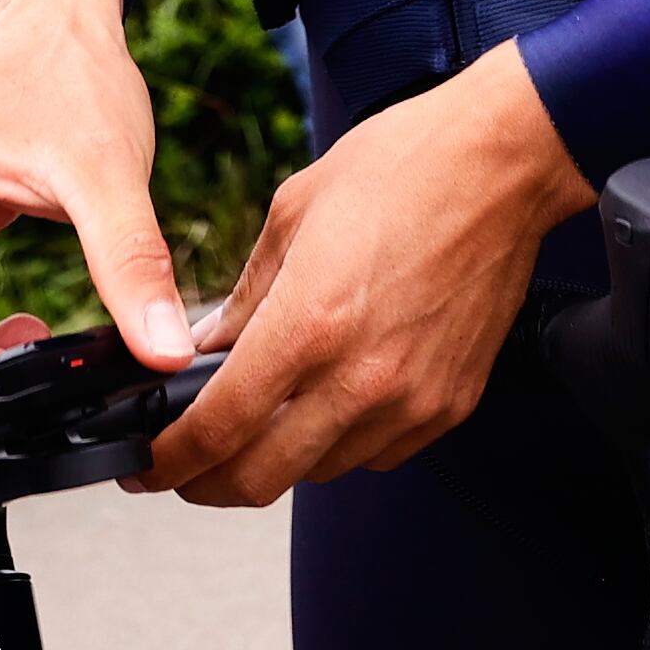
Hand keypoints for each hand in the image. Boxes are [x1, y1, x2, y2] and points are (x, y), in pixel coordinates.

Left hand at [141, 41, 594, 505]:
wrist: (501, 165)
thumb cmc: (400, 170)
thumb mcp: (291, 217)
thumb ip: (244, 298)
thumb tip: (208, 349)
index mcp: (308, 326)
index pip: (218, 426)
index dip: (171, 459)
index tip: (149, 465)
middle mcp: (361, 379)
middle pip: (262, 478)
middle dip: (207, 484)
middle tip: (184, 469)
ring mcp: (412, 401)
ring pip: (320, 472)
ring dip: (277, 461)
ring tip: (256, 427)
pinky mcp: (451, 406)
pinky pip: (378, 454)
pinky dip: (340, 445)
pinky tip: (326, 407)